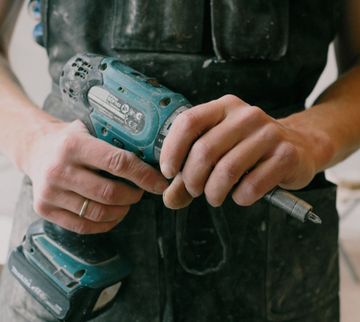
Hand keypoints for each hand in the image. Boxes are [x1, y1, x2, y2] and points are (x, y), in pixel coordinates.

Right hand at [23, 120, 168, 233]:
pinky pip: (84, 226)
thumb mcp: (89, 129)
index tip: (160, 183)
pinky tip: (113, 213)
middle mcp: (59, 170)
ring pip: (99, 213)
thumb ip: (115, 141)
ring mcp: (49, 192)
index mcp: (74, 145)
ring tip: (127, 202)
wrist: (35, 149)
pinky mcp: (44, 209)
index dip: (143, 175)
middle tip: (141, 191)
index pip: (118, 163)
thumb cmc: (70, 140)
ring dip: (122, 211)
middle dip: (134, 195)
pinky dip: (106, 223)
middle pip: (110, 193)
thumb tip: (154, 157)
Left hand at [160, 95, 317, 208]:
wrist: (299, 148)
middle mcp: (246, 115)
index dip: (171, 150)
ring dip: (214, 193)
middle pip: (204, 151)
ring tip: (215, 196)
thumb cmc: (250, 151)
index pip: (188, 122)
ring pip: (227, 170)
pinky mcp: (286, 155)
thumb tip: (170, 198)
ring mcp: (269, 133)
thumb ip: (190, 173)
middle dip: (192, 180)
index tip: (169, 172)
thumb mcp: (218, 152)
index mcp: (224, 107)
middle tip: (195, 191)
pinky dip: (240, 198)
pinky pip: (252, 186)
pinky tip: (241, 195)